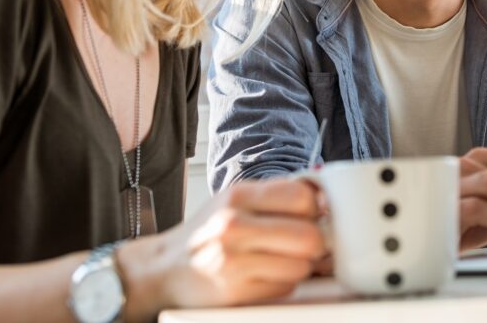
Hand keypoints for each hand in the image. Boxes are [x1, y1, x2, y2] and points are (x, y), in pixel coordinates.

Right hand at [119, 178, 324, 317]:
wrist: (162, 270)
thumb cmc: (206, 234)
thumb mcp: (234, 201)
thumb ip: (275, 196)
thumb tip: (323, 198)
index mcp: (238, 195)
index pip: (301, 196)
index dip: (315, 209)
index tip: (312, 216)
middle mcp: (234, 225)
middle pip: (309, 235)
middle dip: (315, 243)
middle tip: (306, 244)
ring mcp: (234, 260)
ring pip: (302, 265)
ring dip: (300, 266)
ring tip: (280, 260)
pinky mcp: (236, 292)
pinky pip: (286, 287)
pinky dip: (284, 283)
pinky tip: (266, 275)